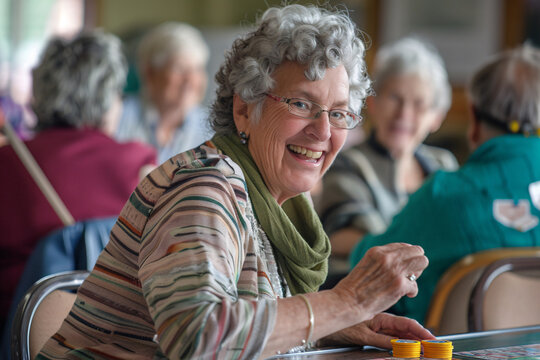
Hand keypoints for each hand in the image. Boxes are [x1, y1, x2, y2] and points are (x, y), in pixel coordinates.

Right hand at [317, 313, 435, 348]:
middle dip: (422, 337)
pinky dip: (394, 344)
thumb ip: (384, 334)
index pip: (406, 324)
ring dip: (413, 341)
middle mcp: (378, 323)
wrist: (325, 318)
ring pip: (397, 335)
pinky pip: (382, 340)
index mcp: (381, 318)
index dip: (421, 331)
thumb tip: (403, 342)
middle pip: (406, 329)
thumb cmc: (344, 323)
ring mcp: (371, 329)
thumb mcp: (366, 327)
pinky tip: (404, 347)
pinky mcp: (362, 335)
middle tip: (437, 345)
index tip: (434, 339)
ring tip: (427, 347)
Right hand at [333, 243, 427, 319]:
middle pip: (417, 251)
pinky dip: (412, 292)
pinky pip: (415, 285)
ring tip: (408, 282)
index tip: (404, 266)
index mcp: (377, 251)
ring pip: (422, 262)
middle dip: (416, 263)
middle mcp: (387, 257)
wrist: (347, 302)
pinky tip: (405, 295)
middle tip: (410, 274)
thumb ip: (381, 260)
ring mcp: (394, 270)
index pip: (403, 246)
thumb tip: (400, 261)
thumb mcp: (366, 264)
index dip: (406, 257)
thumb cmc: (354, 288)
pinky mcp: (399, 285)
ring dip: (417, 273)